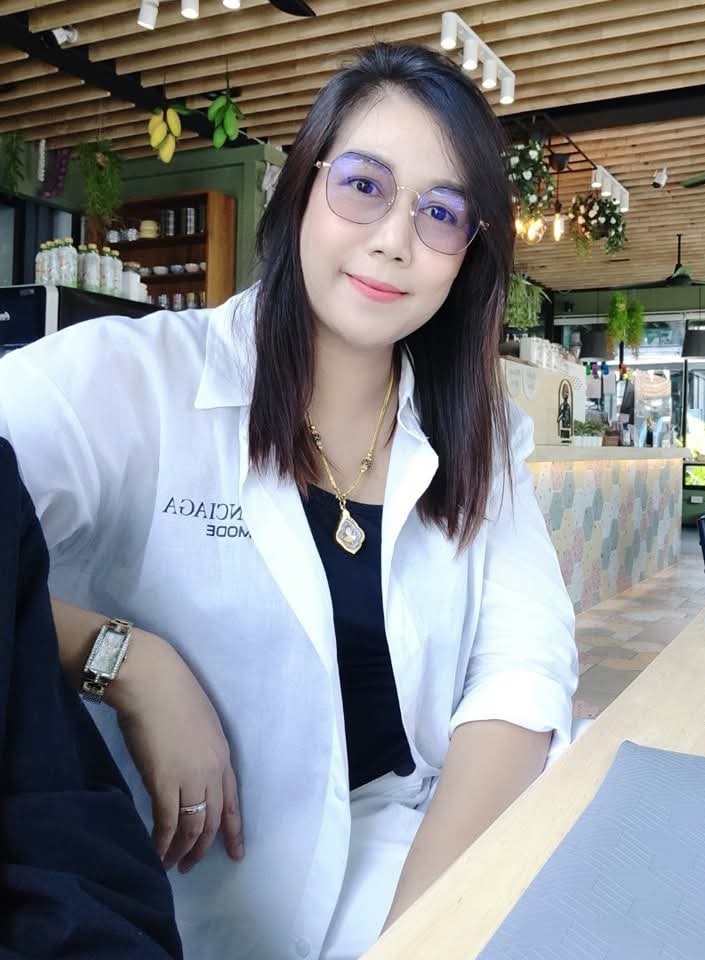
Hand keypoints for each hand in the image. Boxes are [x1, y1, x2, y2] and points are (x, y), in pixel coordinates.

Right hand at [112, 630, 243, 872]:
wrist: (152, 681)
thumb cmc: (172, 692)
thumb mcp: (201, 721)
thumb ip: (199, 747)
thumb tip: (187, 764)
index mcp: (222, 753)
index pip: (232, 800)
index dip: (233, 828)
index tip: (235, 852)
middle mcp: (212, 770)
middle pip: (214, 819)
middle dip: (203, 846)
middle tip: (190, 866)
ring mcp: (190, 777)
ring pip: (193, 826)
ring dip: (182, 850)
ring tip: (171, 865)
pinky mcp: (164, 782)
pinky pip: (168, 822)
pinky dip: (163, 842)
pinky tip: (156, 853)